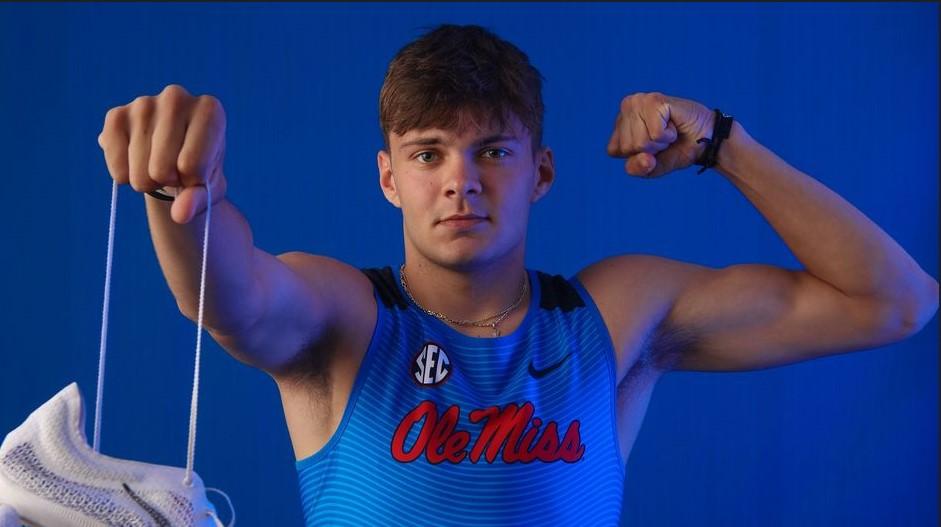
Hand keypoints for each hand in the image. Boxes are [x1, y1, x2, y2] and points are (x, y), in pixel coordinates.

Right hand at [98, 84, 226, 223]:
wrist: (174, 158)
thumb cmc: (199, 170)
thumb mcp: (209, 188)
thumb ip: (198, 201)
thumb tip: (179, 214)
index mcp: (210, 110)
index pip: (193, 165)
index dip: (193, 181)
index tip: (197, 171)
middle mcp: (176, 97)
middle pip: (162, 169)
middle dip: (168, 182)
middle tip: (174, 170)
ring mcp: (143, 103)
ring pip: (139, 171)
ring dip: (147, 181)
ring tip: (157, 164)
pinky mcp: (116, 115)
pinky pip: (116, 163)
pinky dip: (124, 175)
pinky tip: (136, 162)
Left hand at [606, 92, 713, 177]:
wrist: (705, 140)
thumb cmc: (676, 150)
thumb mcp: (651, 167)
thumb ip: (638, 168)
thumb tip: (645, 158)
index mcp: (620, 122)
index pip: (614, 151)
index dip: (636, 156)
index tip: (652, 146)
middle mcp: (626, 107)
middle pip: (627, 147)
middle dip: (650, 149)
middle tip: (664, 137)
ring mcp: (639, 101)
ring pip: (639, 142)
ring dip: (660, 142)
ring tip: (669, 130)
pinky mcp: (654, 101)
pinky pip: (654, 135)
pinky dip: (668, 136)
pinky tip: (674, 124)